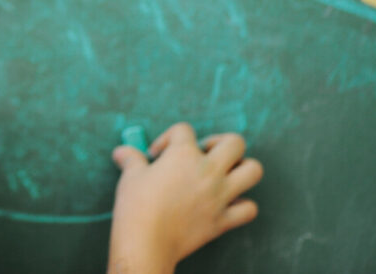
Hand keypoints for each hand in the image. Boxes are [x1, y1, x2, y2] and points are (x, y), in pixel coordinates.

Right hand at [107, 123, 261, 273]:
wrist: (146, 244)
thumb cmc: (136, 207)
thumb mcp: (130, 176)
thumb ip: (131, 159)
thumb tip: (121, 151)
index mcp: (184, 155)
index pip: (184, 130)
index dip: (168, 138)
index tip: (157, 155)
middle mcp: (208, 171)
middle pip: (234, 142)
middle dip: (220, 143)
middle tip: (203, 154)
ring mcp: (220, 195)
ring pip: (253, 170)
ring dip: (241, 168)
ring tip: (224, 173)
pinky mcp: (224, 220)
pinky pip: (249, 209)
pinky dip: (242, 205)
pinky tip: (227, 204)